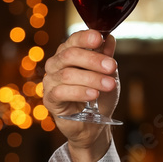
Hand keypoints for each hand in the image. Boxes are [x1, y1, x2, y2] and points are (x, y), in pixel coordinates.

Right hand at [42, 30, 119, 161]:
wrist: (94, 124)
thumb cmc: (99, 96)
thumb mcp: (108, 75)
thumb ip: (106, 57)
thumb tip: (109, 38)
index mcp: (69, 53)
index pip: (73, 40)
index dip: (85, 37)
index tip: (99, 38)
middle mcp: (56, 64)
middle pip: (69, 55)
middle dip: (93, 60)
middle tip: (112, 66)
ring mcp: (50, 81)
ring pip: (67, 74)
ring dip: (92, 79)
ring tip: (109, 85)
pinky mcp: (49, 99)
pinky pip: (61, 92)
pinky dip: (80, 92)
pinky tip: (94, 95)